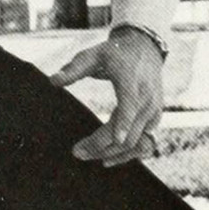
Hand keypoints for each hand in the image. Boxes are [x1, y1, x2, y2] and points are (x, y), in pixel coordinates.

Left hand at [52, 27, 163, 165]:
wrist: (145, 50)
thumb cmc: (114, 54)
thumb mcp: (92, 55)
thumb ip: (73, 69)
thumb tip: (52, 81)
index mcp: (132, 82)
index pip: (130, 105)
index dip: (123, 124)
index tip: (115, 140)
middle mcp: (146, 99)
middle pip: (127, 132)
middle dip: (102, 146)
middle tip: (77, 152)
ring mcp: (153, 111)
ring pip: (135, 143)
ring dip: (111, 153)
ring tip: (86, 155)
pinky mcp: (155, 119)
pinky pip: (143, 144)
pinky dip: (126, 154)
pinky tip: (106, 159)